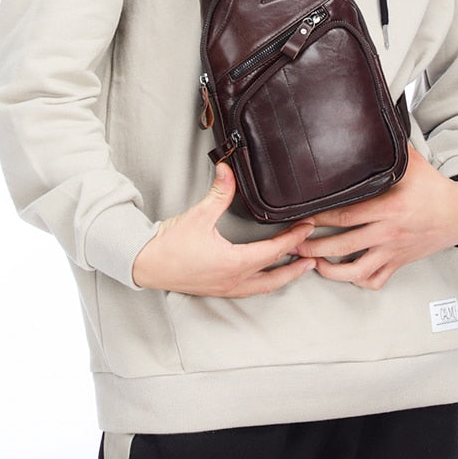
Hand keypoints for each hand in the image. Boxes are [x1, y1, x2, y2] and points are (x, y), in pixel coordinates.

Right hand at [132, 163, 315, 296]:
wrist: (144, 265)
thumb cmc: (169, 245)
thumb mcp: (198, 215)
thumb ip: (219, 192)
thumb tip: (228, 169)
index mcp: (233, 263)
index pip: (272, 251)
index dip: (293, 239)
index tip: (307, 228)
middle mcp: (233, 280)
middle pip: (274, 278)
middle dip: (295, 268)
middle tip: (313, 258)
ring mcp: (225, 288)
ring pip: (262, 288)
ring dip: (282, 278)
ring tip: (296, 269)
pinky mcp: (216, 289)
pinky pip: (249, 290)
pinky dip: (263, 283)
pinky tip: (264, 276)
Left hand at [294, 148, 457, 289]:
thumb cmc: (432, 187)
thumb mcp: (411, 162)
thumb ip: (388, 146)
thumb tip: (370, 122)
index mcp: (388, 207)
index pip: (345, 215)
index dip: (318, 218)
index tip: (300, 215)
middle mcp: (388, 232)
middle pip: (342, 244)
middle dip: (312, 246)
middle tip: (293, 241)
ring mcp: (392, 251)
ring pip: (356, 270)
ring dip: (329, 269)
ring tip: (310, 261)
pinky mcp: (398, 263)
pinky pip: (375, 280)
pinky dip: (357, 281)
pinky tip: (342, 274)